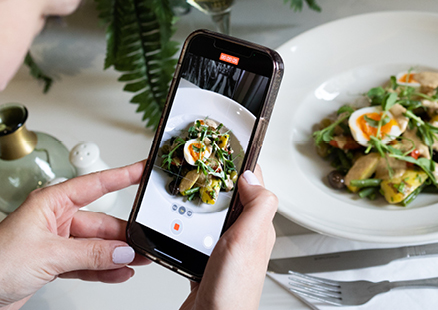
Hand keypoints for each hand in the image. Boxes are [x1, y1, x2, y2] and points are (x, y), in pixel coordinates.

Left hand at [0, 161, 149, 309]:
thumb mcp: (49, 255)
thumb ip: (90, 253)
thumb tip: (121, 251)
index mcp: (50, 203)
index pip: (95, 185)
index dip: (122, 175)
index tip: (143, 169)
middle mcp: (55, 220)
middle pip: (100, 222)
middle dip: (123, 234)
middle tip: (145, 240)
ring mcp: (56, 243)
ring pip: (97, 245)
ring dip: (117, 254)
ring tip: (140, 259)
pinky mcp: (56, 263)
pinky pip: (88, 263)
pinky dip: (104, 269)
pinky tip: (119, 272)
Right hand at [180, 167, 277, 309]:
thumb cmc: (233, 290)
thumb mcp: (248, 239)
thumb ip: (257, 205)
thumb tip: (252, 176)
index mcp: (258, 227)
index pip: (254, 186)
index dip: (242, 165)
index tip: (230, 146)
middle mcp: (243, 236)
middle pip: (231, 198)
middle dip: (217, 180)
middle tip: (203, 162)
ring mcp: (224, 248)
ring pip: (212, 215)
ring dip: (200, 202)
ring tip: (188, 185)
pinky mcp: (206, 260)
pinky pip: (196, 234)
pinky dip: (187, 225)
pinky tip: (179, 220)